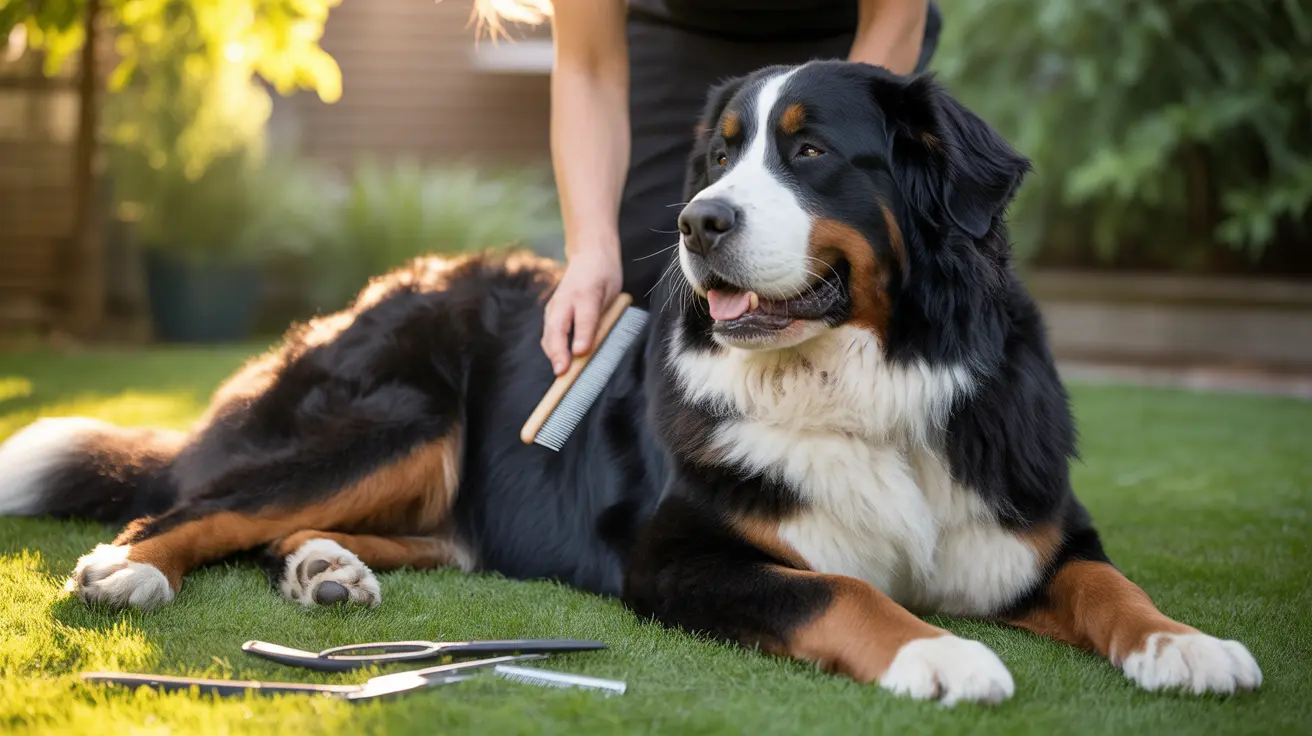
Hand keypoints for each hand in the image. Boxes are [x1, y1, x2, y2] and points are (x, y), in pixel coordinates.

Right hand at [541, 245, 622, 374]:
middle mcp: (565, 299)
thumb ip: (600, 318)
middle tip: (562, 372)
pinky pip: (549, 333)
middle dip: (558, 352)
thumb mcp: (611, 294)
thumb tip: (588, 346)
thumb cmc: (603, 276)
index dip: (583, 336)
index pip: (585, 318)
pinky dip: (552, 348)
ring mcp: (554, 306)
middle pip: (557, 328)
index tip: (581, 353)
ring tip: (559, 373)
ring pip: (549, 332)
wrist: (589, 255)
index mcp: (585, 293)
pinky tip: (559, 362)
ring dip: (553, 353)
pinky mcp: (550, 312)